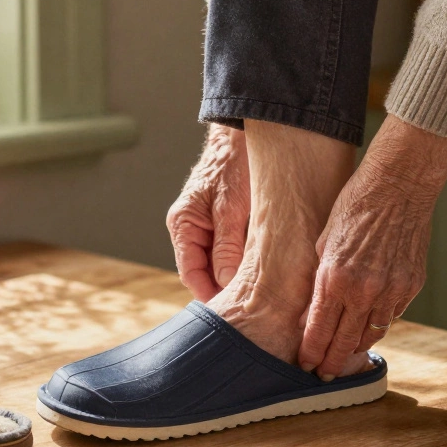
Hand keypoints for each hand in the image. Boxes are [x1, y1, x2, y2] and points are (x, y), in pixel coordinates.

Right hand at [167, 125, 250, 300]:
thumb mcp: (232, 207)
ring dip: (236, 277)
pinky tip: (262, 271)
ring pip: (219, 263)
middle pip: (204, 272)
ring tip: (259, 293)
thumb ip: (227, 247)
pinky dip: (243, 262)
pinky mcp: (225, 223)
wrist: (244, 133)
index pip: (190, 274)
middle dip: (225, 290)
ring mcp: (207, 227)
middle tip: (251, 308)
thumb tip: (227, 284)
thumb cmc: (234, 163)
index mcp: (183, 225)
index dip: (209, 296)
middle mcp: (191, 229)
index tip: (231, 312)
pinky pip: (230, 251)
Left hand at [298, 116, 446, 378]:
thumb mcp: (324, 243)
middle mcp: (364, 290)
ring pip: (372, 334)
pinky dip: (378, 324)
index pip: (319, 330)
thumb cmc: (354, 207)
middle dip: (332, 362)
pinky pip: (391, 315)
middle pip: (345, 342)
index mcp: (335, 278)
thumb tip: (312, 314)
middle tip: (324, 375)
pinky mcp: (412, 285)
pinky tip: (368, 327)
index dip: (311, 352)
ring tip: (345, 356)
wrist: (398, 187)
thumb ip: (319, 282)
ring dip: (356, 347)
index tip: (305, 365)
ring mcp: (391, 290)